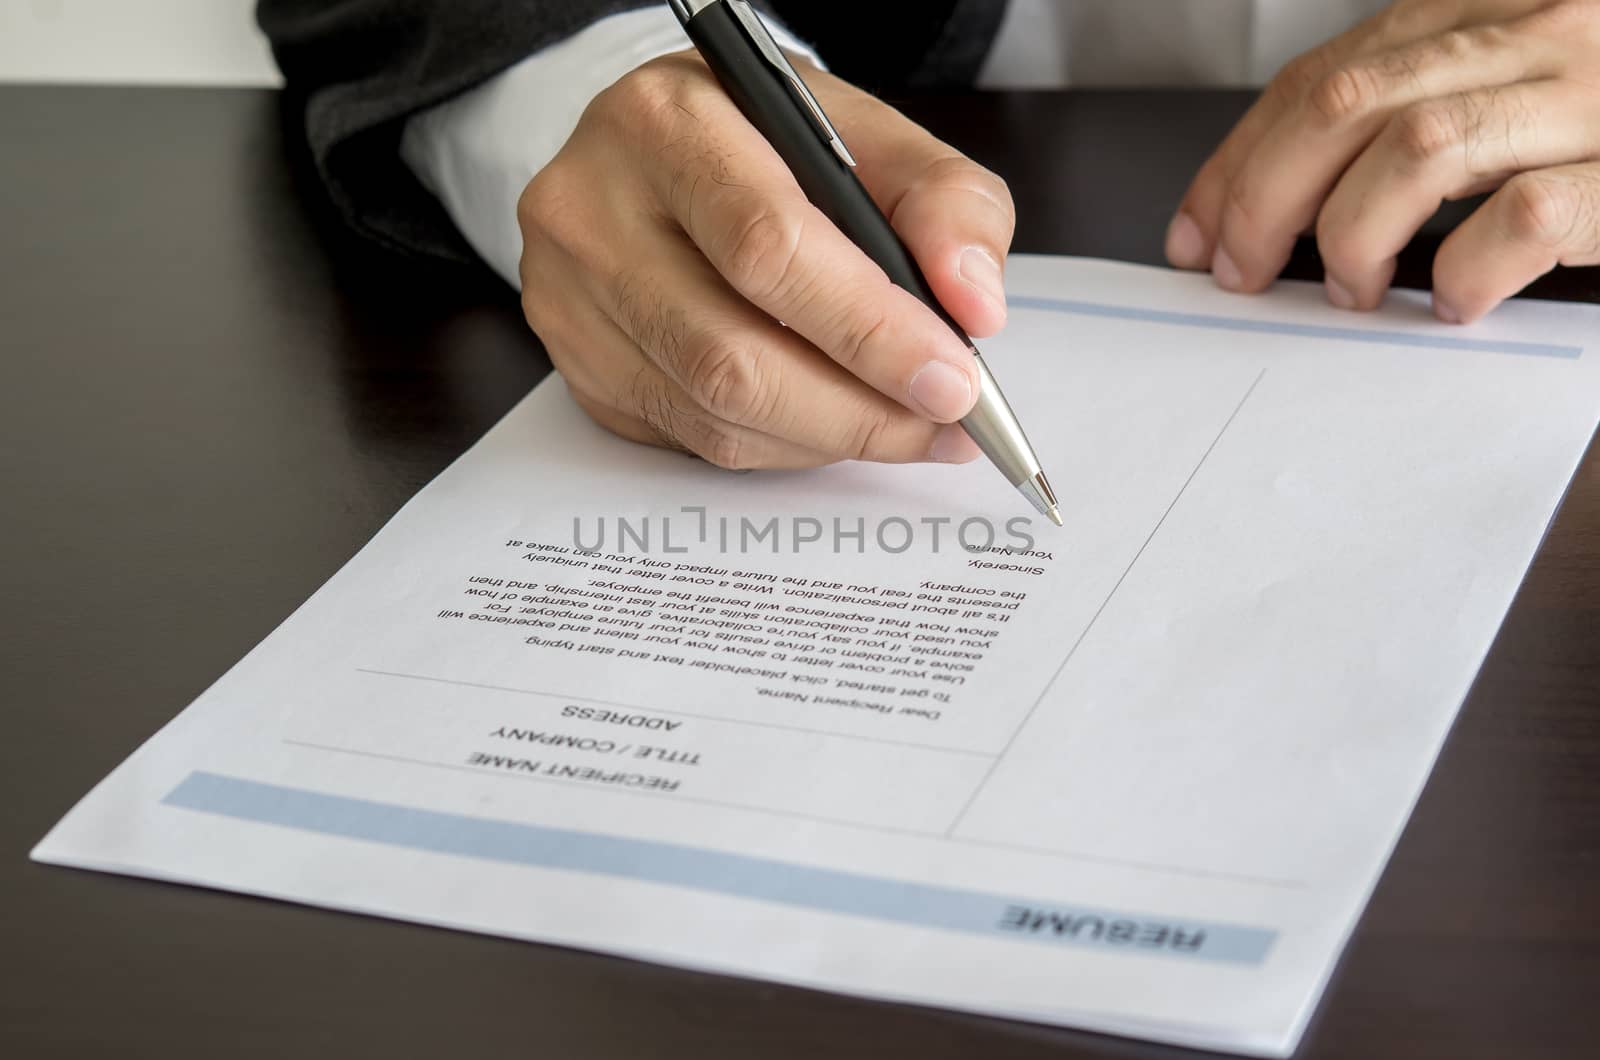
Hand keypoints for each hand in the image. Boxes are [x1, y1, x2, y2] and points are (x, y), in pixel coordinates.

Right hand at [517, 51, 1014, 468]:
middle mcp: (593, 209)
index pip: (768, 247)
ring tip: (906, 425)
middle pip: (731, 355)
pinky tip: (831, 420)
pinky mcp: (577, 366)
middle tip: (943, 422)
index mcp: (667, 123)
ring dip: (829, 437)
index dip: (869, 329)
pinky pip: (694, 439)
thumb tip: (975, 305)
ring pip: (713, 413)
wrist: (653, 155)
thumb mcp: (863, 134)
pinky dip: (783, 446)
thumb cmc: (763, 145)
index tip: (953, 378)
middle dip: (860, 408)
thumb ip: (943, 201)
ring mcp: (570, 298)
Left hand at [1166, 0, 1599, 322]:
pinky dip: (1466, 269)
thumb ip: (1416, 115)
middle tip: (1241, 271)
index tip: (1195, 230)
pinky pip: (1529, 217)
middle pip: (1346, 102)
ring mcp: (1596, 97)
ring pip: (1419, 148)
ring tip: (1347, 288)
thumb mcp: (1511, 86)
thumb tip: (1271, 206)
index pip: (1325, 74)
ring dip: (1350, 235)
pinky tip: (1451, 301)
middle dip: (1263, 198)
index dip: (1240, 157)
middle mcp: (1539, 33)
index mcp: (1490, 10)